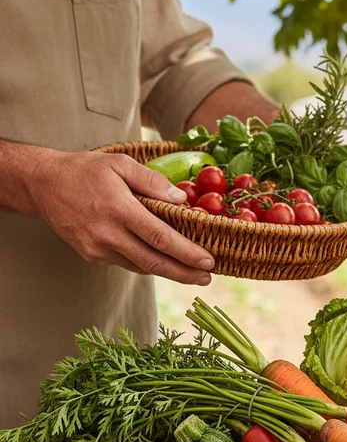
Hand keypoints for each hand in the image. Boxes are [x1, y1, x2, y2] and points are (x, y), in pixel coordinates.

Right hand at [34, 151, 213, 284]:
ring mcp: (98, 248)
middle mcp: (108, 234)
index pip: (160, 237)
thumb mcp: (120, 164)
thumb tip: (182, 199)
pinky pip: (127, 263)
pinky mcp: (92, 256)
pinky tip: (165, 263)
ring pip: (141, 267)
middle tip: (207, 278)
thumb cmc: (85, 171)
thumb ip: (153, 181)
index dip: (187, 253)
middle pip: (154, 262)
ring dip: (169, 272)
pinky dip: (148, 264)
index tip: (208, 261)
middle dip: (184, 273)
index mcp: (119, 209)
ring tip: (193, 274)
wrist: (42, 185)